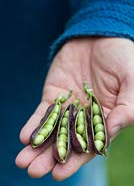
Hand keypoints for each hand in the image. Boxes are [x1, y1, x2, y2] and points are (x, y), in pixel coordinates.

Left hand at [15, 37, 133, 179]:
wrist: (99, 37)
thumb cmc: (121, 57)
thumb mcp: (132, 80)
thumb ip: (127, 107)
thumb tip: (110, 132)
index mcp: (105, 117)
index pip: (90, 144)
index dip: (76, 159)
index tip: (59, 173)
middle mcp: (85, 117)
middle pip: (66, 141)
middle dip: (50, 157)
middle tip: (33, 171)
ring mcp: (67, 107)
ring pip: (51, 130)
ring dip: (37, 146)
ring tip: (22, 162)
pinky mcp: (54, 95)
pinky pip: (43, 112)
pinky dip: (34, 124)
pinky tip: (25, 137)